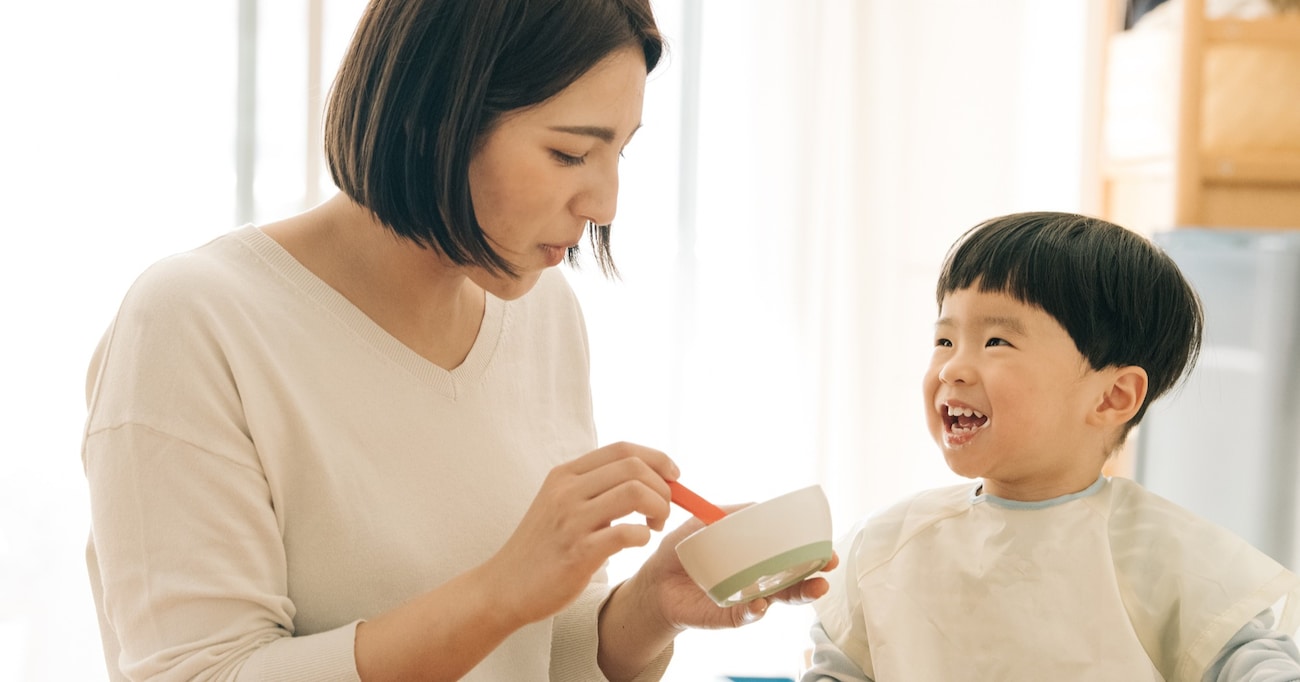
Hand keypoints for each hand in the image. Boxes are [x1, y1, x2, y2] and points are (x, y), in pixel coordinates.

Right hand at [481, 442, 677, 626]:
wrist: (505, 586)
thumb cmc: (543, 548)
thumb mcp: (560, 504)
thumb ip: (595, 490)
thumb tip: (647, 480)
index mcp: (565, 475)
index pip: (623, 449)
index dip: (657, 458)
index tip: (674, 477)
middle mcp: (567, 491)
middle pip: (634, 467)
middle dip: (663, 487)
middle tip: (663, 510)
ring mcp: (571, 521)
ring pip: (635, 493)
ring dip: (659, 508)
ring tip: (654, 525)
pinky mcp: (578, 553)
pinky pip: (627, 533)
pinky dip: (643, 536)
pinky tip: (638, 542)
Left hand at [627, 511, 839, 630]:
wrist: (656, 581)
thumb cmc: (685, 551)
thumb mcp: (704, 523)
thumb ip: (729, 514)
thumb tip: (757, 506)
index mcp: (757, 558)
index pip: (789, 555)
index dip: (809, 551)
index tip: (826, 545)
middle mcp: (757, 580)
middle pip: (793, 579)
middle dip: (815, 574)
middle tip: (830, 566)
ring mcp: (745, 598)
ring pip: (778, 599)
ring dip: (797, 593)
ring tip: (814, 588)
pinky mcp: (728, 615)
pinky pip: (747, 614)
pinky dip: (756, 609)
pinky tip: (761, 603)